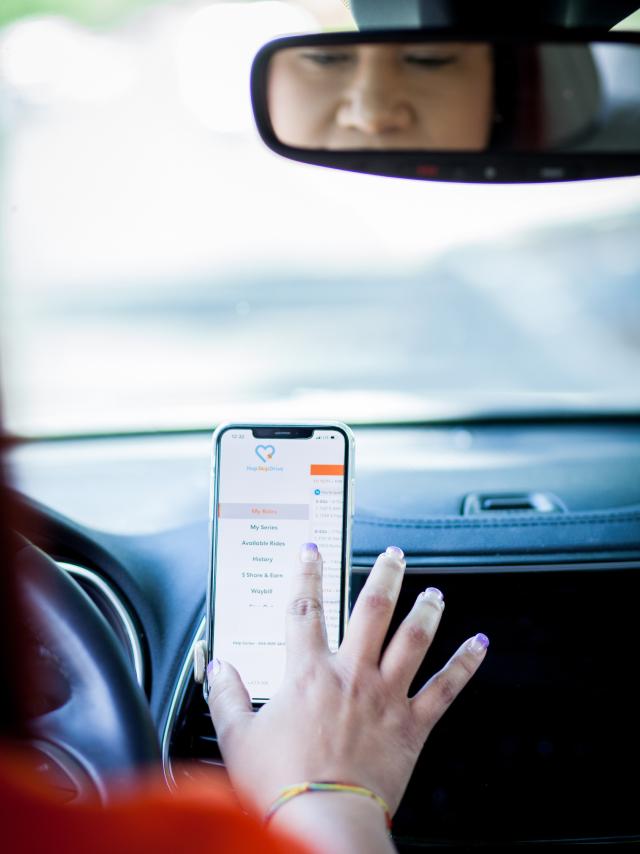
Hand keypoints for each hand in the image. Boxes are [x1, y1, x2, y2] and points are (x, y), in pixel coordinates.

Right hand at [207, 544, 487, 822]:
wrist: (323, 822)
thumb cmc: (281, 785)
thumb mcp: (238, 738)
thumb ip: (226, 697)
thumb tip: (218, 669)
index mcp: (308, 674)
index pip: (304, 609)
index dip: (306, 574)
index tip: (311, 551)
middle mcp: (351, 675)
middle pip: (372, 610)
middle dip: (385, 576)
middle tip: (394, 556)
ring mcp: (385, 696)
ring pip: (412, 639)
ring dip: (425, 611)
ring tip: (433, 592)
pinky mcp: (411, 724)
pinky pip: (445, 687)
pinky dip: (464, 664)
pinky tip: (478, 644)